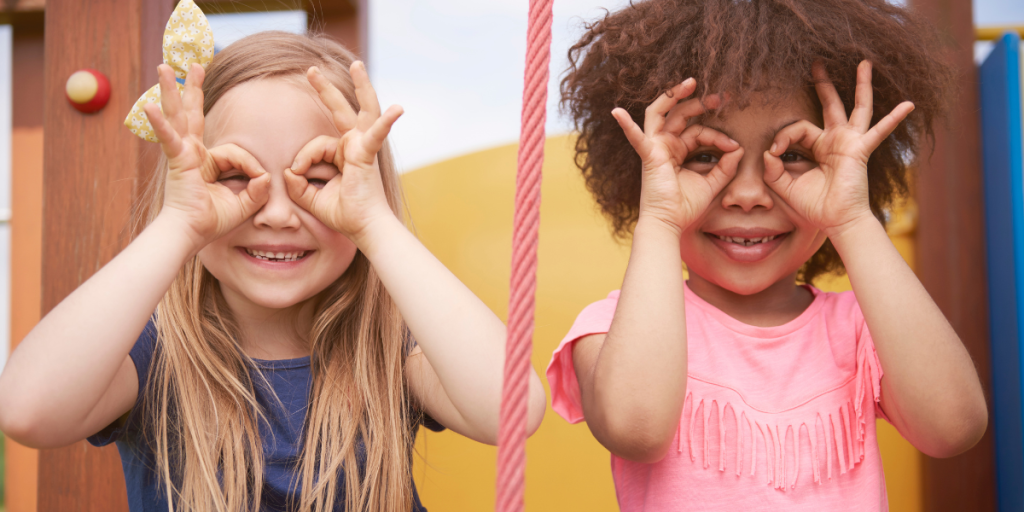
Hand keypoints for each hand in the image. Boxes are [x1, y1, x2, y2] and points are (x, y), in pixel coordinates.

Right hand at [144, 63, 269, 249]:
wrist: (190, 233)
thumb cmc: (211, 221)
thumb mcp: (243, 204)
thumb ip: (258, 190)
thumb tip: (267, 177)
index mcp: (205, 162)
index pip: (235, 151)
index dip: (251, 166)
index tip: (259, 181)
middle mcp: (191, 153)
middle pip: (191, 114)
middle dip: (192, 89)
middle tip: (193, 65)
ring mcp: (181, 153)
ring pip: (178, 116)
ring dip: (172, 90)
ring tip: (165, 67)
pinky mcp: (176, 160)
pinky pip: (169, 138)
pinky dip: (160, 123)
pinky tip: (150, 106)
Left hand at [284, 62, 402, 244]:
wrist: (364, 228)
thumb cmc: (345, 215)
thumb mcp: (311, 197)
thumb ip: (298, 183)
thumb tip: (288, 169)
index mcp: (343, 154)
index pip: (315, 145)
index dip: (302, 160)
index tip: (297, 175)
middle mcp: (354, 146)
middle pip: (342, 110)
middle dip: (327, 89)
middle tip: (311, 70)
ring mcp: (363, 146)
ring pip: (359, 111)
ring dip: (361, 85)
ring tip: (356, 64)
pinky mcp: (369, 153)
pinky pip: (376, 133)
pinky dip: (385, 122)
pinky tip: (397, 109)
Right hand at [613, 79, 741, 234]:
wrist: (670, 223)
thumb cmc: (685, 206)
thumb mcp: (712, 183)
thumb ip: (726, 166)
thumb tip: (739, 148)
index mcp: (678, 150)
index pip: (699, 131)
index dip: (718, 135)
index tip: (734, 146)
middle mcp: (665, 145)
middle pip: (681, 115)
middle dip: (699, 103)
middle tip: (720, 96)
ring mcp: (655, 147)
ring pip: (661, 113)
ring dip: (674, 96)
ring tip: (692, 83)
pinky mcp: (649, 155)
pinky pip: (636, 138)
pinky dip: (626, 125)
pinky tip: (616, 112)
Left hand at [763, 61, 913, 236]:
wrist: (836, 221)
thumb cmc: (814, 206)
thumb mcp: (785, 186)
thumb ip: (773, 169)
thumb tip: (769, 151)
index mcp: (818, 147)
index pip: (798, 128)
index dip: (783, 136)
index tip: (774, 151)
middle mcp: (835, 140)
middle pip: (830, 105)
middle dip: (823, 84)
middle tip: (815, 63)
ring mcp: (850, 143)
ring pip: (857, 108)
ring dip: (861, 85)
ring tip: (864, 63)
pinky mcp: (860, 151)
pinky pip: (879, 132)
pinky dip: (893, 119)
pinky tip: (908, 104)